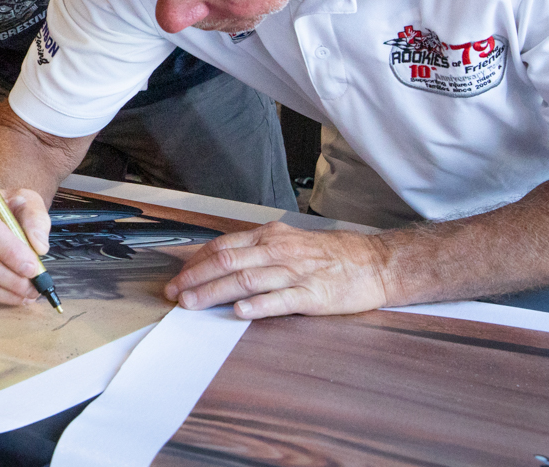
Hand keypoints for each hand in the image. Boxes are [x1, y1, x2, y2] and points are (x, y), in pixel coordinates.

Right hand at [0, 185, 49, 306]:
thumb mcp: (24, 202)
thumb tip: (39, 247)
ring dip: (4, 293)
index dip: (10, 252)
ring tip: (25, 294)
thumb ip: (35, 219)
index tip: (33, 268)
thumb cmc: (4, 210)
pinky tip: (3, 294)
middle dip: (11, 279)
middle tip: (34, 288)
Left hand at [164, 221, 391, 318]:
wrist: (375, 262)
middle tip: (173, 294)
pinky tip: (239, 312)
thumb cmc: (331, 254)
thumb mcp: (289, 241)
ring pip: (245, 280)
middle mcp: (278, 251)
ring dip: (214, 292)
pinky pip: (281, 299)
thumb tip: (223, 260)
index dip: (196, 262)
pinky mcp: (314, 294)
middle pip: (226, 262)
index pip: (222, 246)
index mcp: (270, 237)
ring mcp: (295, 272)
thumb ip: (258, 250)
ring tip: (192, 304)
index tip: (178, 277)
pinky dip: (258, 305)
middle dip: (194, 278)